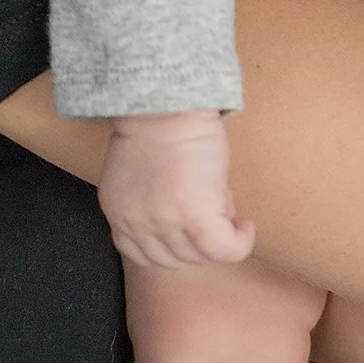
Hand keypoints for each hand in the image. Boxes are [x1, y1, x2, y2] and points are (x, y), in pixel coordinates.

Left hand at [99, 111, 257, 267]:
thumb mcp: (136, 174)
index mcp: (118, 214)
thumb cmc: (157, 125)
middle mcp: (136, 225)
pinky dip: (240, 242)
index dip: (172, 245)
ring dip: (218, 234)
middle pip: (175, 259)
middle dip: (196, 240)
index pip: (143, 255)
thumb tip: (183, 222)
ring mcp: (164, 224)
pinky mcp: (195, 217)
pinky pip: (225, 249)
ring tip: (223, 201)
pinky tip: (245, 226)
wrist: (167, 103)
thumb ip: (147, 203)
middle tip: (211, 207)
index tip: (188, 228)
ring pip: (200, 256)